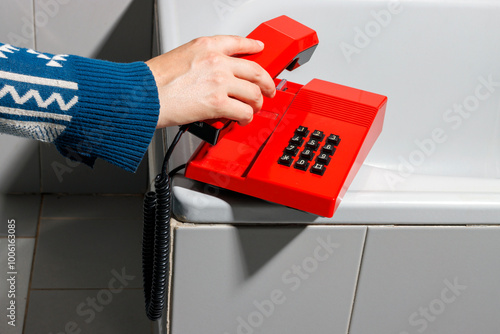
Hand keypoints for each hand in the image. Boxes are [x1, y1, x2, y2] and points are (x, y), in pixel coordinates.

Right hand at [146, 35, 275, 128]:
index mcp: (207, 46)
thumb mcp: (180, 57)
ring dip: (257, 103)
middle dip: (267, 83)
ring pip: (254, 93)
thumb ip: (202, 62)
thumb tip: (214, 75)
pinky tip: (243, 119)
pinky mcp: (218, 103)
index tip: (259, 49)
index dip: (253, 46)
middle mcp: (217, 61)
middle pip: (255, 70)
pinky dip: (247, 117)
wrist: (144, 95)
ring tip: (253, 109)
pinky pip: (244, 111)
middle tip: (269, 90)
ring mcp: (220, 81)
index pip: (238, 42)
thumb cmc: (155, 80)